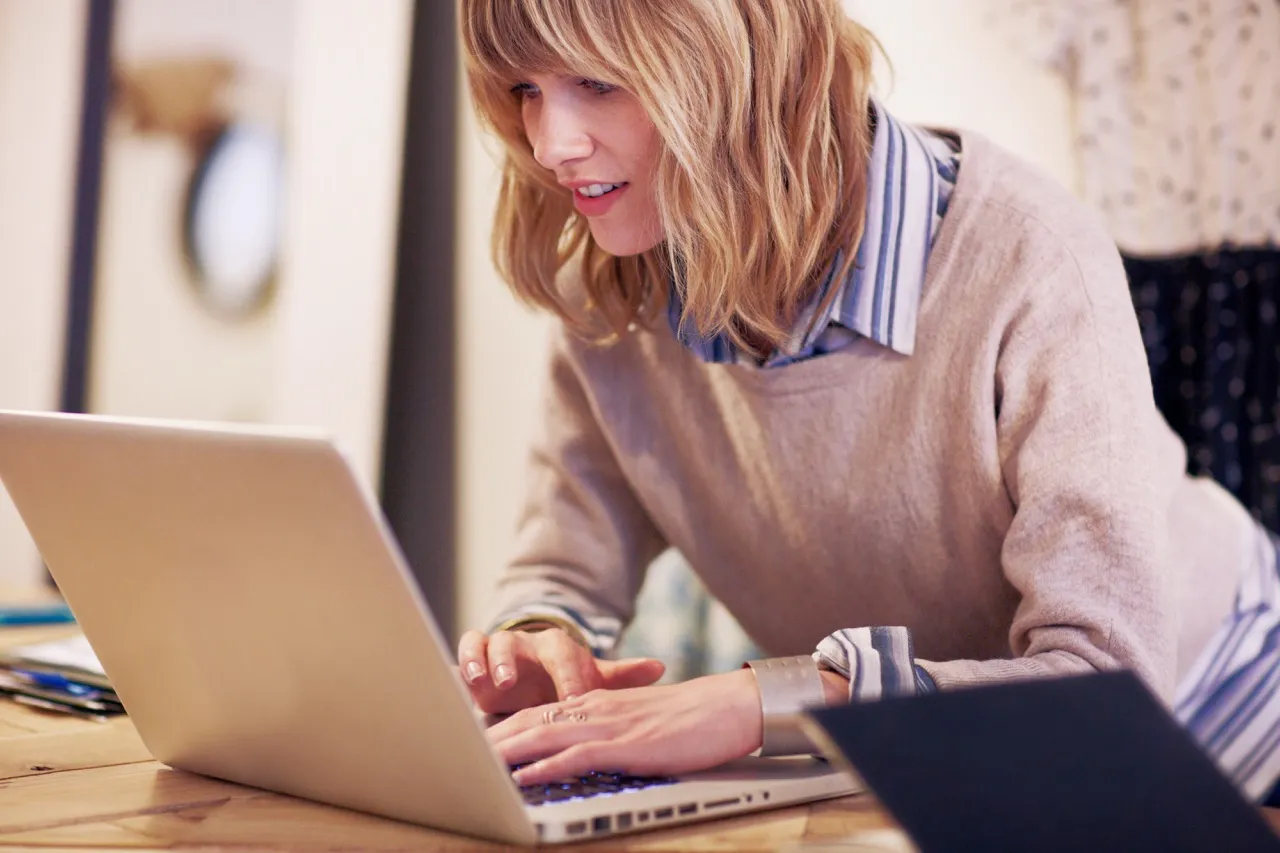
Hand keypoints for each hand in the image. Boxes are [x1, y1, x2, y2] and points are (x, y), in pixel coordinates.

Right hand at [457, 626, 665, 714]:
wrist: (533, 672)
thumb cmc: (565, 679)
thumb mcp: (593, 678)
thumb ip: (623, 675)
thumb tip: (659, 667)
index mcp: (557, 647)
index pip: (563, 654)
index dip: (566, 676)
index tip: (571, 699)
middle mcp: (526, 644)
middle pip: (519, 643)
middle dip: (514, 662)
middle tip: (512, 682)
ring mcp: (497, 650)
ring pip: (489, 644)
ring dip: (485, 661)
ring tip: (485, 681)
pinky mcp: (475, 659)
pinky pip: (466, 651)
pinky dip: (464, 662)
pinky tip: (465, 682)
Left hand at [488, 668, 763, 785]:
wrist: (728, 706)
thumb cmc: (690, 719)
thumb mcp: (639, 720)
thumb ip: (610, 729)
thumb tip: (586, 749)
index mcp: (597, 702)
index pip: (539, 712)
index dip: (505, 727)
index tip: (476, 740)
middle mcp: (595, 708)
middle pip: (530, 721)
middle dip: (493, 738)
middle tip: (460, 751)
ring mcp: (608, 726)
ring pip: (544, 735)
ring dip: (507, 751)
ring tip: (476, 764)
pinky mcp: (624, 745)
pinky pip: (575, 756)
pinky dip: (545, 766)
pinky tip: (524, 777)